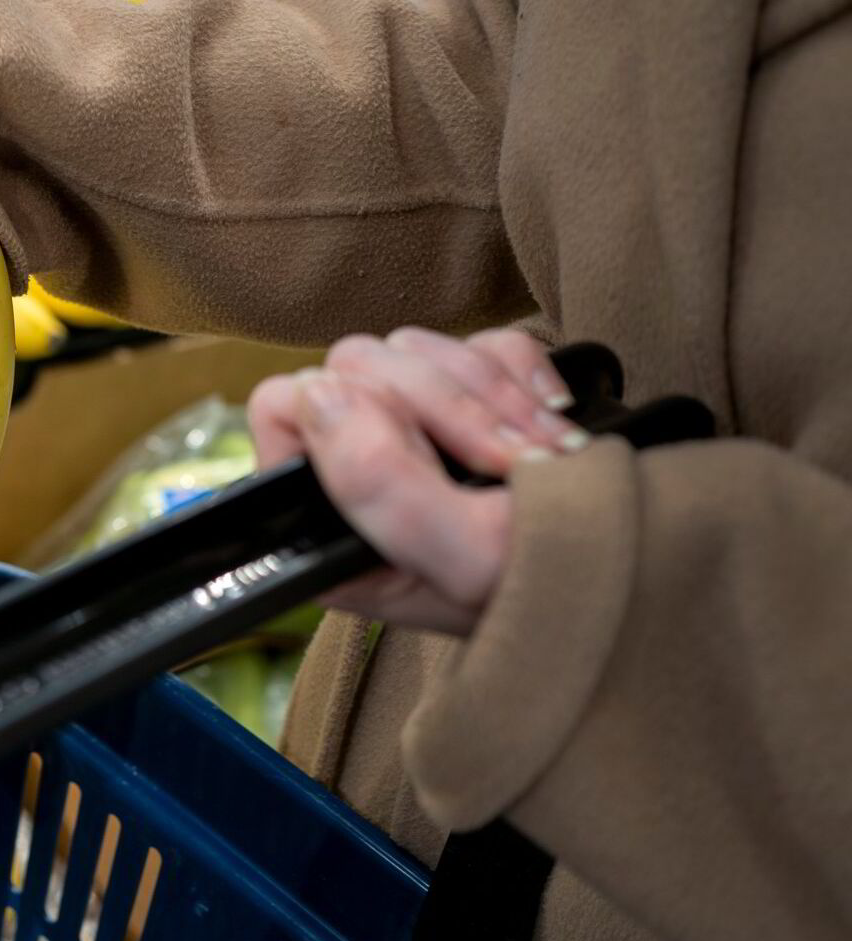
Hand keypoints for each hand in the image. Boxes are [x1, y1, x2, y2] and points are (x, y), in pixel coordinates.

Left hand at [247, 328, 590, 635]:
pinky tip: (557, 425)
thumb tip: (320, 394)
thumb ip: (379, 484)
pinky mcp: (478, 403)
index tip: (430, 456)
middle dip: (451, 406)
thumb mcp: (468, 559)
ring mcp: (421, 436)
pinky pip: (477, 342)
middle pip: (357, 367)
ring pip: (417, 348)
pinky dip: (524, 374)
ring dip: (494, 395)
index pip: (283, 409)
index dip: (356, 415)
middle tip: (515, 463)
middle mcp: (359, 478)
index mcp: (329, 526)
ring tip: (549, 454)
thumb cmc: (559, 598)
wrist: (657, 586)